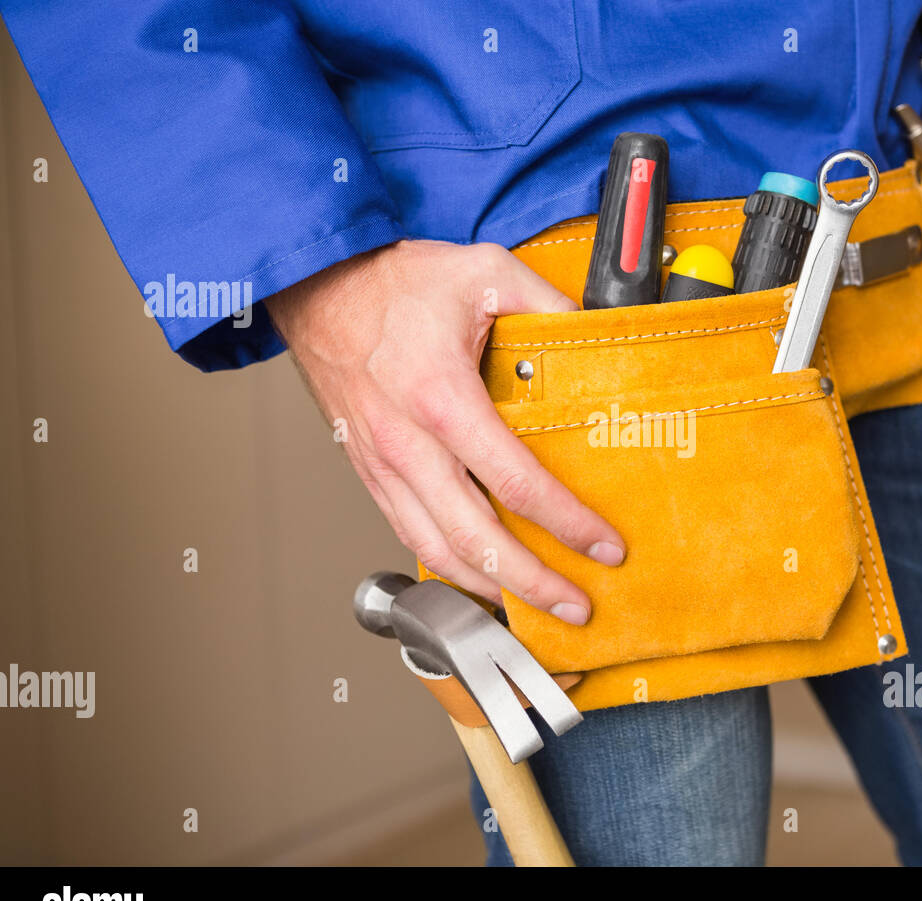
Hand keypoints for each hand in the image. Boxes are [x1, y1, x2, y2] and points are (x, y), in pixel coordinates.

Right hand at [267, 239, 625, 624]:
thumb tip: (598, 333)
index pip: (517, 483)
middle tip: (579, 606)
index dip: (568, 524)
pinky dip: (451, 569)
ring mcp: (384, 466)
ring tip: (538, 608)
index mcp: (442, 397)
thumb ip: (548, 302)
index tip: (605, 546)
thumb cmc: (393, 283)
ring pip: (439, 551)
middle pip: (476, 539)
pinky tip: (484, 579)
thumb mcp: (485, 271)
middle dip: (533, 583)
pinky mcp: (372, 474)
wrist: (317, 288)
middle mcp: (408, 444)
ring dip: (492, 589)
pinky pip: (412, 537)